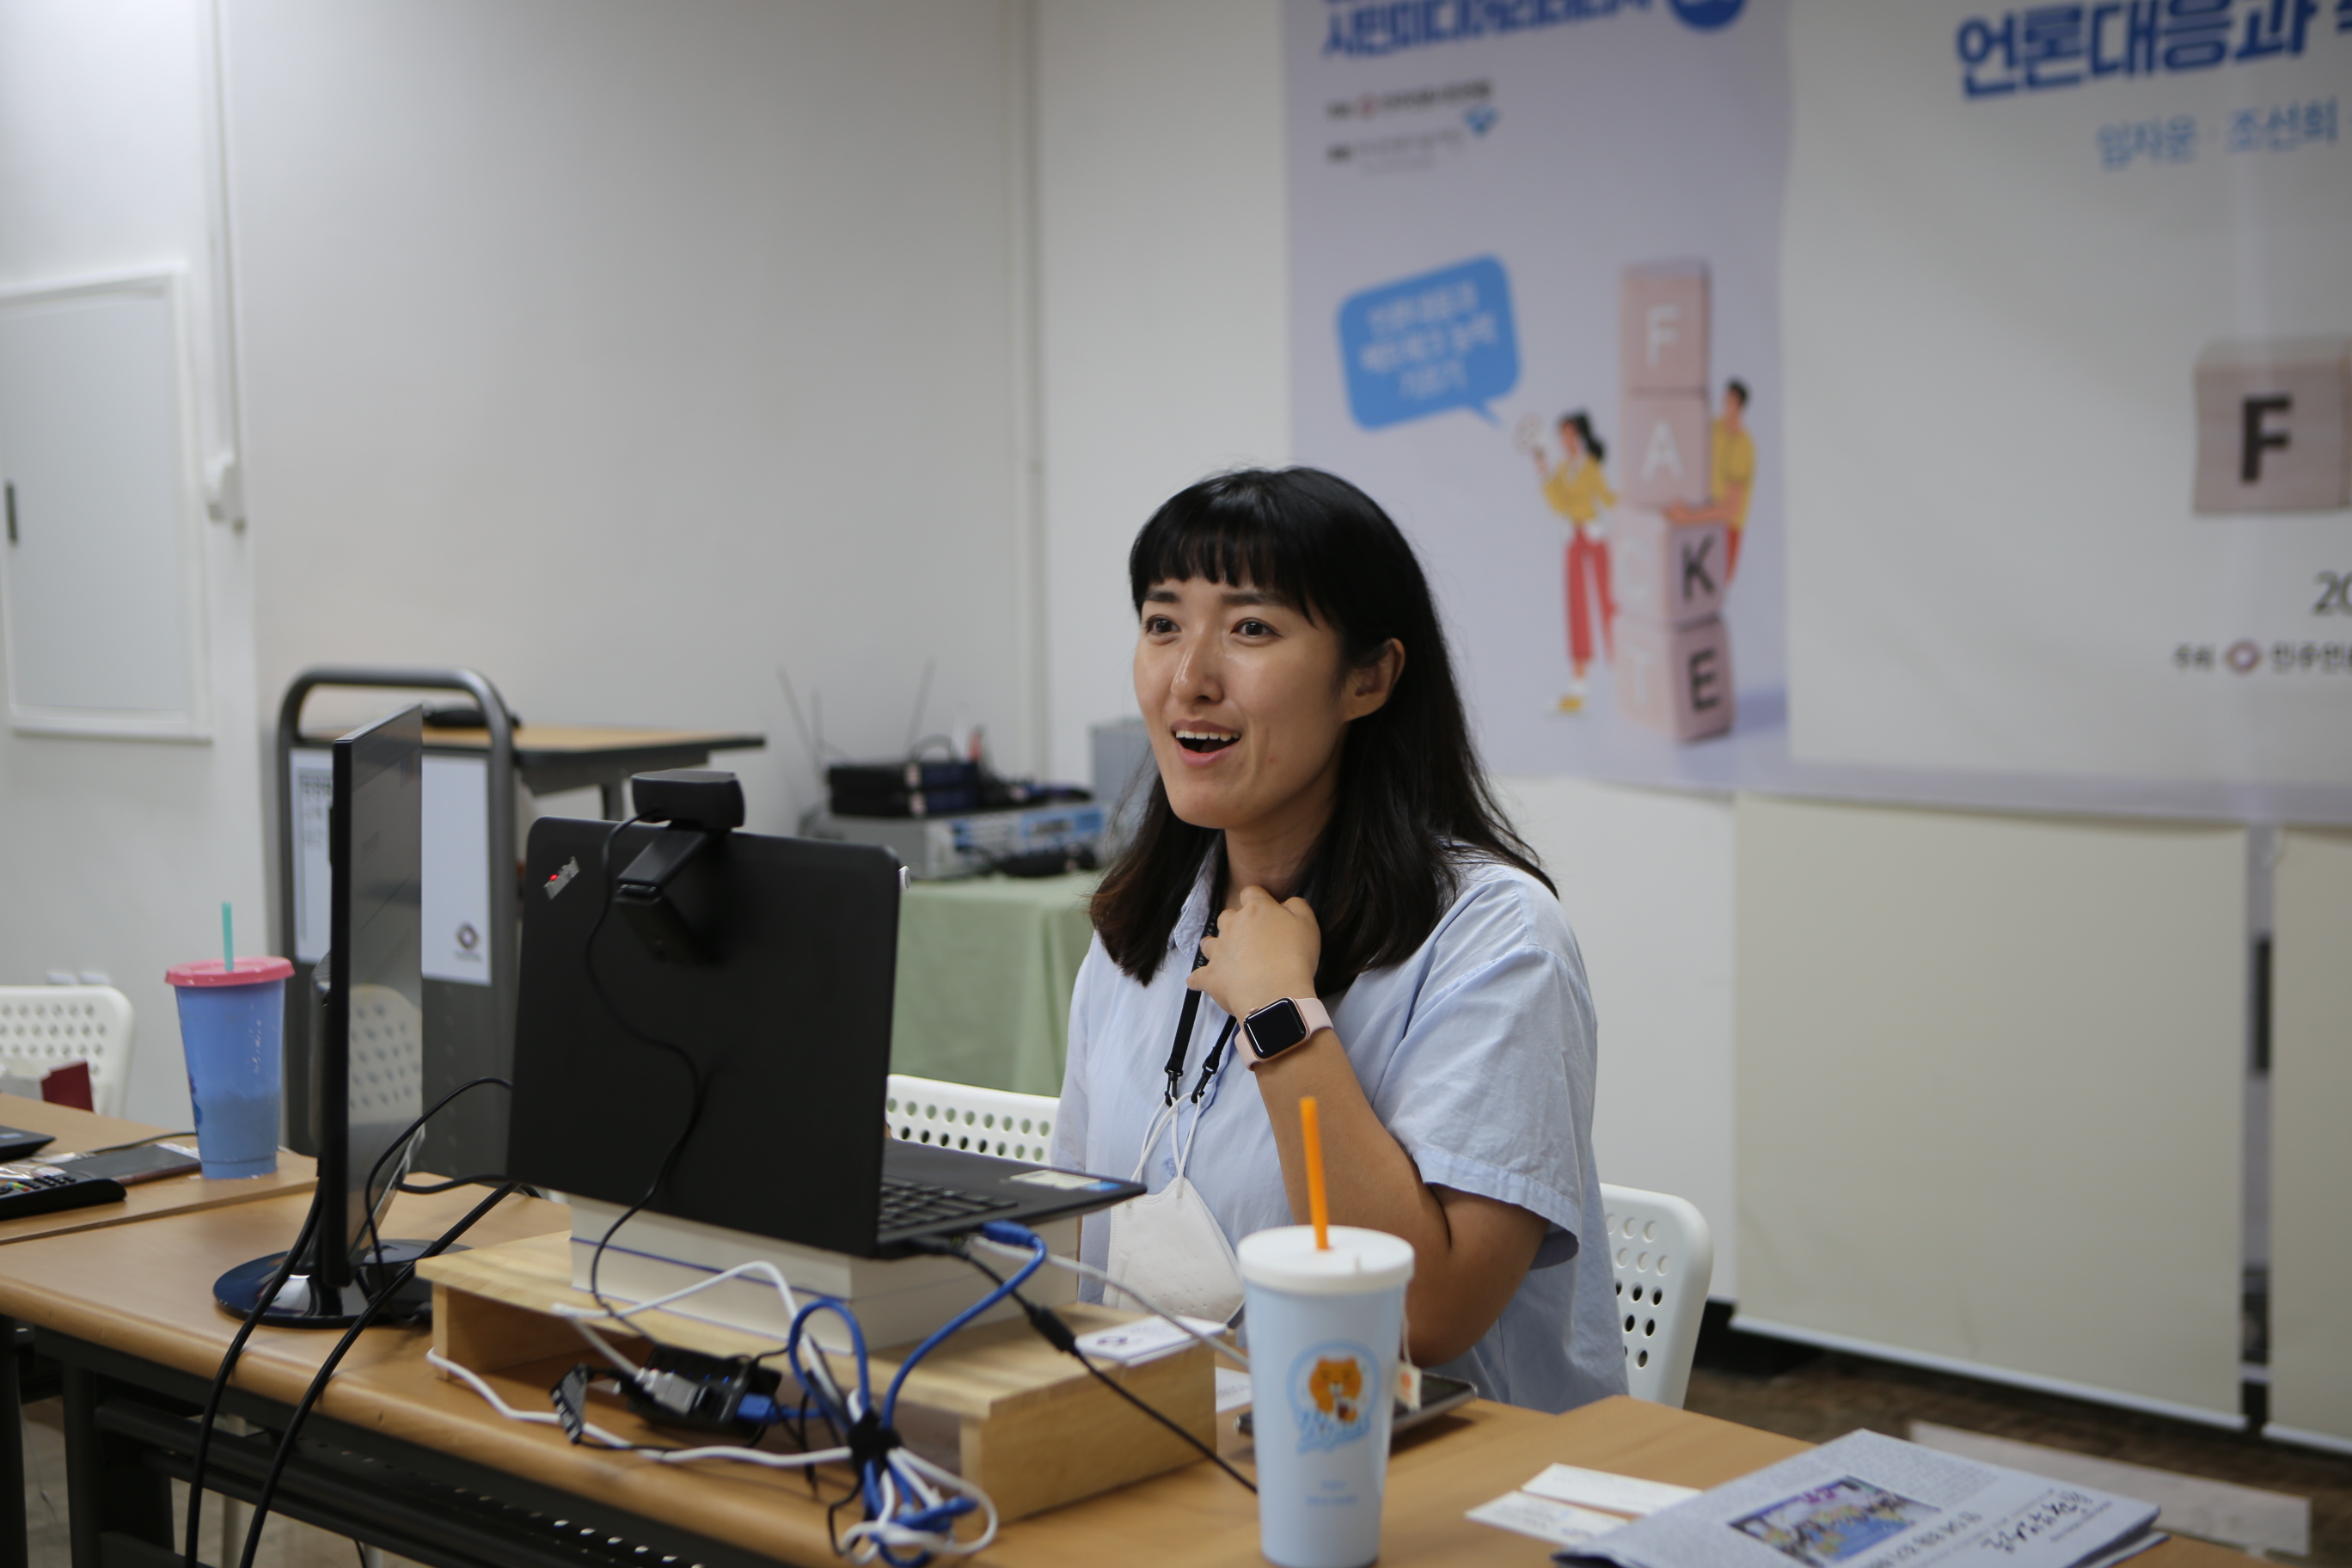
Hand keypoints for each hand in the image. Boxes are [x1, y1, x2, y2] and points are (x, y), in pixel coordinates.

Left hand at [1191, 886, 1319, 1021]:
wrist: (1275, 995)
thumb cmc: (1295, 958)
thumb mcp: (1308, 924)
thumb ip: (1297, 906)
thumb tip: (1286, 902)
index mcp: (1256, 910)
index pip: (1250, 893)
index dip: (1257, 900)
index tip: (1264, 911)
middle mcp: (1232, 925)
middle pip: (1227, 916)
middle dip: (1235, 923)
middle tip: (1249, 938)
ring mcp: (1218, 951)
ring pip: (1209, 942)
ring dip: (1215, 947)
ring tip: (1223, 955)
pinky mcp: (1210, 976)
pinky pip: (1197, 977)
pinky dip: (1198, 979)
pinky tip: (1198, 982)